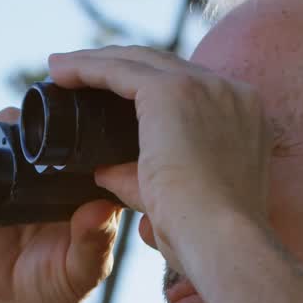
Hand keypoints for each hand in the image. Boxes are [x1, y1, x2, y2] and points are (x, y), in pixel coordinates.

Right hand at [0, 107, 122, 302]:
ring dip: (34, 118)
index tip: (109, 121)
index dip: (111, 132)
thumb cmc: (52, 289)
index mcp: (97, 189)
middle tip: (70, 121)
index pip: (109, 146)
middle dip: (71, 114)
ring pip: (32, 122)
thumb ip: (92, 244)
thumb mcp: (82, 272)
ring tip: (35, 133)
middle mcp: (64, 172)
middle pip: (71, 124)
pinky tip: (6, 145)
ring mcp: (27, 168)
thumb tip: (100, 208)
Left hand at [47, 46, 271, 268]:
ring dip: (95, 61)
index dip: (148, 87)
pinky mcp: (173, 92)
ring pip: (138, 60)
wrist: (222, 242)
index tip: (113, 96)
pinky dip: (86, 68)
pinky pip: (118, 69)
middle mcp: (230, 92)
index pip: (190, 88)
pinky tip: (59, 71)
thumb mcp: (179, 200)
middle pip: (164, 65)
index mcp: (243, 117)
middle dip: (119, 65)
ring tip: (59, 68)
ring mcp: (204, 87)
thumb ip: (142, 180)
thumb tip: (104, 172)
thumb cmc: (207, 238)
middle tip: (78, 72)